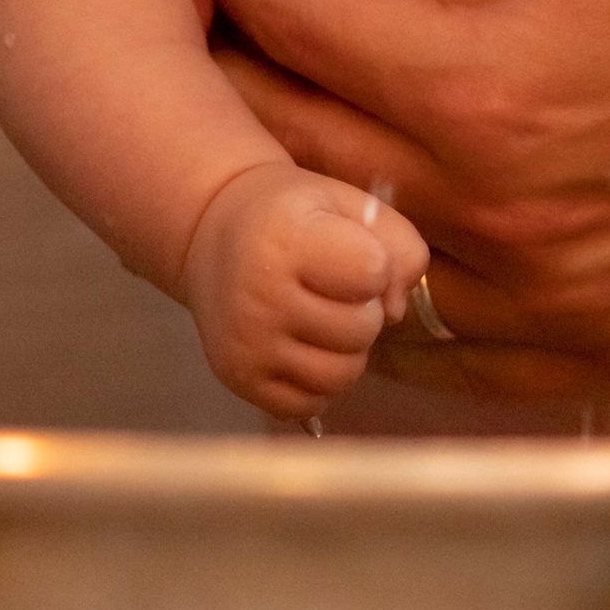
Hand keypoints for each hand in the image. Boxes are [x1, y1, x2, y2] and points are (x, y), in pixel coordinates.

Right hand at [178, 159, 429, 418]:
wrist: (211, 234)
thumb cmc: (293, 216)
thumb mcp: (348, 204)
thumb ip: (398, 246)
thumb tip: (396, 312)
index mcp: (287, 240)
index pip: (373, 271)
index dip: (375, 263)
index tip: (347, 250)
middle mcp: (259, 296)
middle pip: (363, 329)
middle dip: (364, 310)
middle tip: (334, 289)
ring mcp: (247, 343)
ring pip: (341, 376)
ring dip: (347, 352)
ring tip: (323, 320)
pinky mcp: (239, 379)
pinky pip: (309, 405)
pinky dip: (319, 383)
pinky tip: (304, 347)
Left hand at [193, 0, 609, 394]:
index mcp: (492, 89)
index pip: (291, 20)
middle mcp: (501, 217)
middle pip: (287, 145)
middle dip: (230, 69)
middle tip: (195, 6)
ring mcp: (548, 305)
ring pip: (346, 247)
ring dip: (289, 176)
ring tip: (253, 100)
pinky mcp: (595, 358)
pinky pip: (432, 343)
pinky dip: (377, 280)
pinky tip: (360, 216)